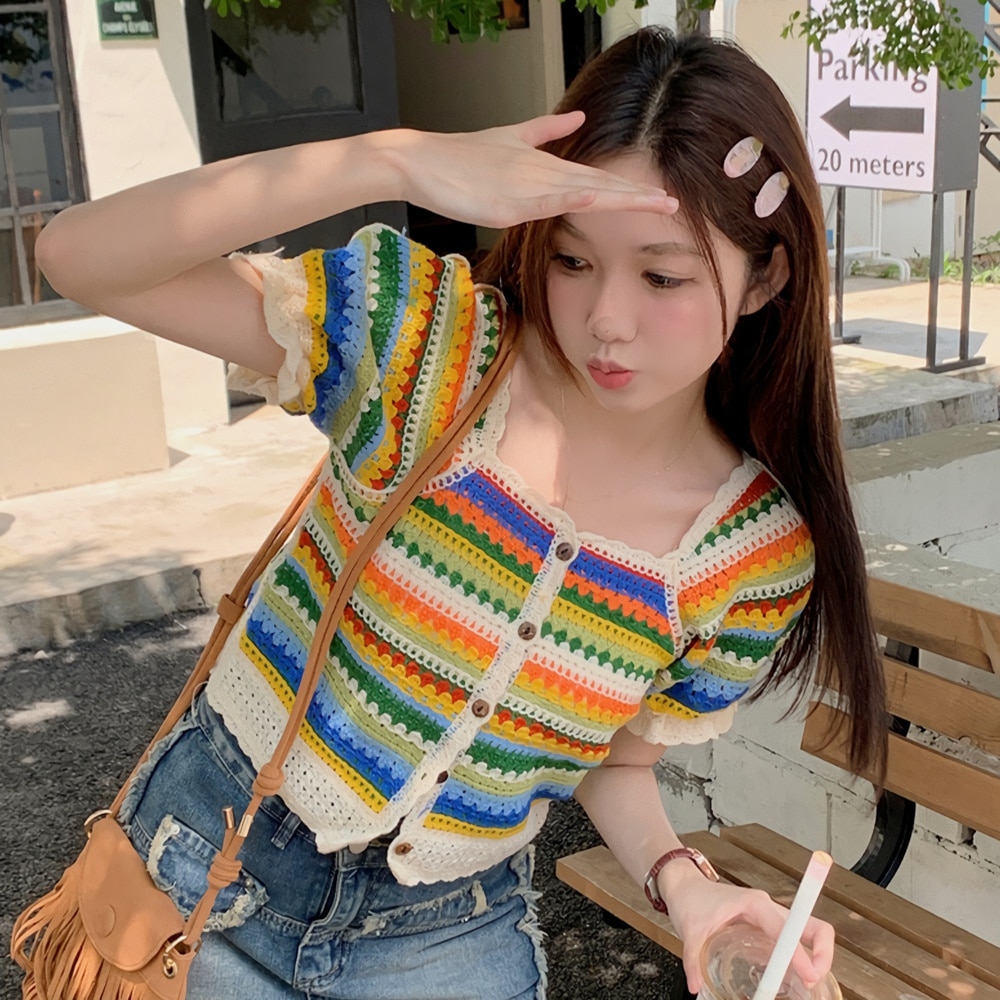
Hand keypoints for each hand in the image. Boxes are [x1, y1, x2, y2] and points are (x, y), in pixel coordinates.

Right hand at [382, 112, 677, 228]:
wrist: (421, 160)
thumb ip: (545, 131)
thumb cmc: (460, 157)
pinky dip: (569, 197)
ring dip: (619, 197)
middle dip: (638, 197)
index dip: (630, 188)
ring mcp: (527, 186)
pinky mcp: (507, 201)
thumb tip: (577, 117)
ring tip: (653, 203)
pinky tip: (593, 198)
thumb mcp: (509, 139)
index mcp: (546, 165)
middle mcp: (543, 173)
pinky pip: (544, 199)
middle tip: (674, 203)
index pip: (597, 179)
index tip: (661, 197)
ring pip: (582, 192)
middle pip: (600, 186)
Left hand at [663, 866, 835, 994]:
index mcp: (754, 904)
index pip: (786, 928)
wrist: (684, 884)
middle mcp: (768, 909)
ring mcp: (770, 917)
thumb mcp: (690, 930)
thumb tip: (697, 985)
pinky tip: (796, 978)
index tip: (808, 975)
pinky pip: (792, 941)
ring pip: (806, 932)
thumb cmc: (691, 898)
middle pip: (810, 924)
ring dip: (815, 956)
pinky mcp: (766, 927)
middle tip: (815, 981)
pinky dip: (801, 957)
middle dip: (822, 952)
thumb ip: (693, 959)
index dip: (799, 952)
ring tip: (809, 984)